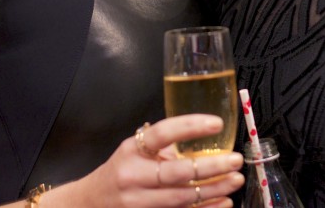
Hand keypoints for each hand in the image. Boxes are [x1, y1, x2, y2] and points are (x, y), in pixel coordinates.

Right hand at [47, 114, 243, 207]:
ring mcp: (139, 202)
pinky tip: (223, 202)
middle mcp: (134, 176)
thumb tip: (201, 138)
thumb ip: (161, 146)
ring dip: (213, 190)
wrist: (89, 204)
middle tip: (235, 160)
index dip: (190, 126)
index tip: (217, 123)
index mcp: (132, 151)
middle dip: (211, 167)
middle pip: (177, 172)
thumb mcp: (132, 151)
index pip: (161, 133)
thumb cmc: (119, 173)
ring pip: (182, 198)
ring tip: (235, 180)